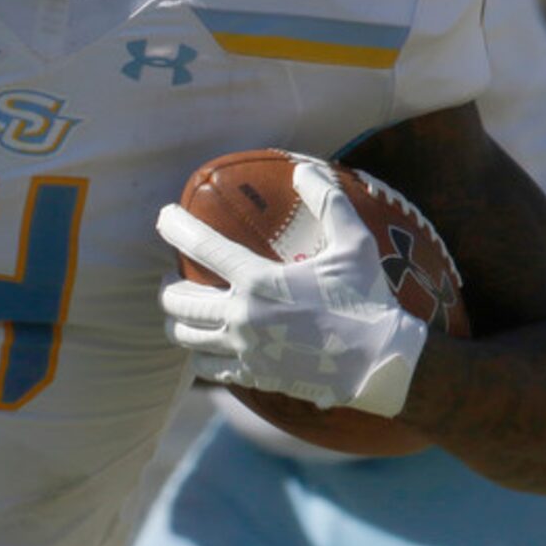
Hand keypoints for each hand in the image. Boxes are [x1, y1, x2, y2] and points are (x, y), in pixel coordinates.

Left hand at [157, 161, 428, 417]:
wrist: (381, 362)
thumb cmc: (368, 299)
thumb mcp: (355, 243)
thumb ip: (328, 201)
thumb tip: (304, 169)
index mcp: (260, 280)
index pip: (202, 246)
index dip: (176, 227)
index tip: (163, 217)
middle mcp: (243, 315)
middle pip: (178, 299)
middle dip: (167, 287)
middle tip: (170, 279)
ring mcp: (244, 349)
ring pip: (184, 336)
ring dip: (175, 322)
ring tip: (179, 313)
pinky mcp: (252, 376)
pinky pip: (206, 368)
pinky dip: (198, 356)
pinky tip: (203, 347)